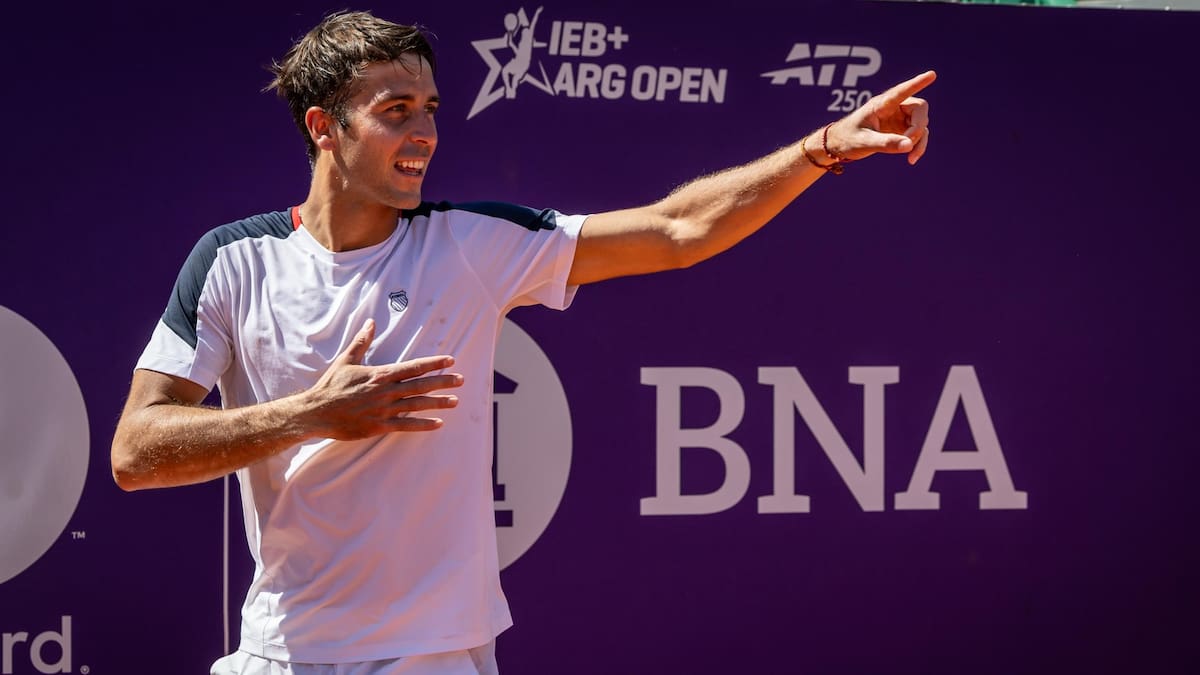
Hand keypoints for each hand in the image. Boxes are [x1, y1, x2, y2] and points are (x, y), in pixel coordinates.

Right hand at [304, 318, 462, 438]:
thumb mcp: (346, 360)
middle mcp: (386, 391)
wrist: (316, 412)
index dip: (434, 363)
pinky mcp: (379, 426)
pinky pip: (406, 425)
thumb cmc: (331, 385)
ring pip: (417, 405)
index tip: (450, 360)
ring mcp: (384, 409)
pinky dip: (423, 424)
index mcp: (380, 374)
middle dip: (443, 382)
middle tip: (461, 380)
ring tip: (455, 401)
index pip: (413, 366)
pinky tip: (438, 423)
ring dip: (438, 403)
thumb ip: (362, 341)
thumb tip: (371, 322)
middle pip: (420, 385)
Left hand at [825, 70, 934, 164]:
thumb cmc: (846, 139)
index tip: (932, 75)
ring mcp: (898, 118)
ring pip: (921, 123)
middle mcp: (893, 108)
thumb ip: (886, 143)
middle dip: (918, 126)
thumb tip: (909, 144)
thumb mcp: (864, 142)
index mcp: (881, 104)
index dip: (917, 83)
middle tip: (908, 142)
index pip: (902, 91)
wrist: (838, 146)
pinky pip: (916, 135)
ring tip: (911, 157)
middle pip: (919, 108)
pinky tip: (911, 159)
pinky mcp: (900, 129)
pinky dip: (917, 146)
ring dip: (920, 140)